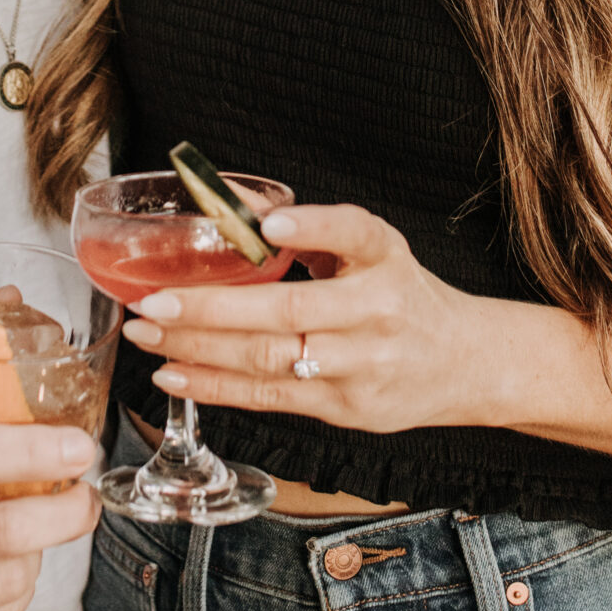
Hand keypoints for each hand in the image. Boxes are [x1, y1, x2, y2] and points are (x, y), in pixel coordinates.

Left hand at [123, 204, 480, 437]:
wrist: (464, 362)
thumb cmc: (404, 296)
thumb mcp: (372, 249)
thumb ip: (308, 228)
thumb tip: (233, 203)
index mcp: (385, 258)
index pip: (354, 233)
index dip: (312, 227)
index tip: (271, 227)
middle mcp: (378, 310)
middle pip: (289, 311)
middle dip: (211, 308)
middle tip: (155, 300)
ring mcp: (362, 365)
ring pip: (270, 358)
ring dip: (198, 348)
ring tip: (147, 334)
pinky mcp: (345, 407)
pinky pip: (269, 396)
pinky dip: (215, 386)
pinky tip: (173, 373)